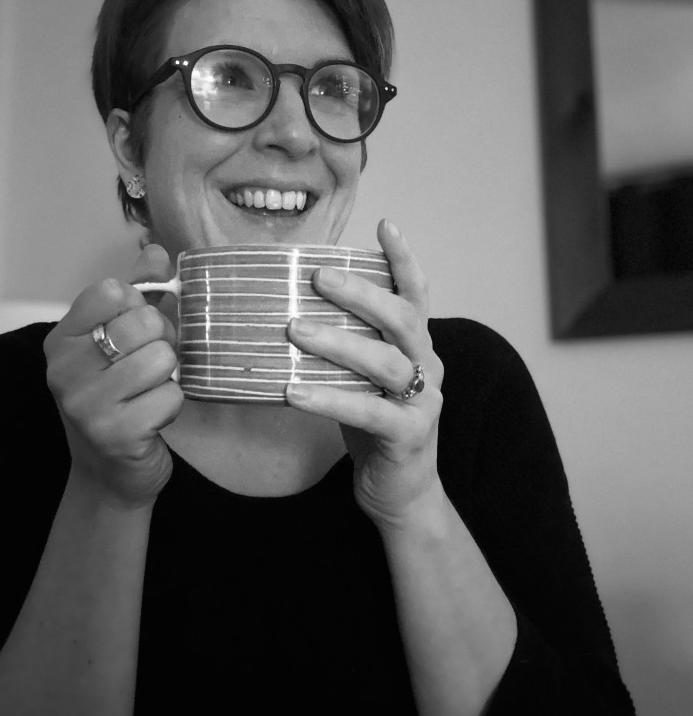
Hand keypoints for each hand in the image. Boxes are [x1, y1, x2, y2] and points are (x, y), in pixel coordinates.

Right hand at [43, 245, 182, 508]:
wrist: (110, 472)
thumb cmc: (117, 397)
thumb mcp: (119, 340)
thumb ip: (138, 292)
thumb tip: (154, 251)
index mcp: (63, 338)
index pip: (112, 291)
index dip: (139, 306)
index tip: (134, 331)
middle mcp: (65, 369)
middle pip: (144, 322)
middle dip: (161, 342)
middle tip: (149, 365)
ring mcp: (86, 404)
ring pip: (161, 357)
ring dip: (168, 376)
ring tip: (149, 391)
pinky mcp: (116, 434)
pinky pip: (171, 395)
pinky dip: (172, 405)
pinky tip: (152, 417)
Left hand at [286, 220, 443, 531]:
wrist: (401, 492)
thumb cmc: (373, 425)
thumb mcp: (361, 377)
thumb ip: (345, 344)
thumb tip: (287, 307)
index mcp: (417, 345)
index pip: (415, 294)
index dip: (403, 259)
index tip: (385, 224)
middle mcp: (427, 366)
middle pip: (402, 319)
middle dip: (361, 293)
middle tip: (319, 276)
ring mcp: (423, 401)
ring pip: (385, 362)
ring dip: (338, 343)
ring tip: (294, 330)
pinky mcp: (410, 436)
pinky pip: (368, 412)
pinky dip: (329, 399)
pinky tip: (293, 392)